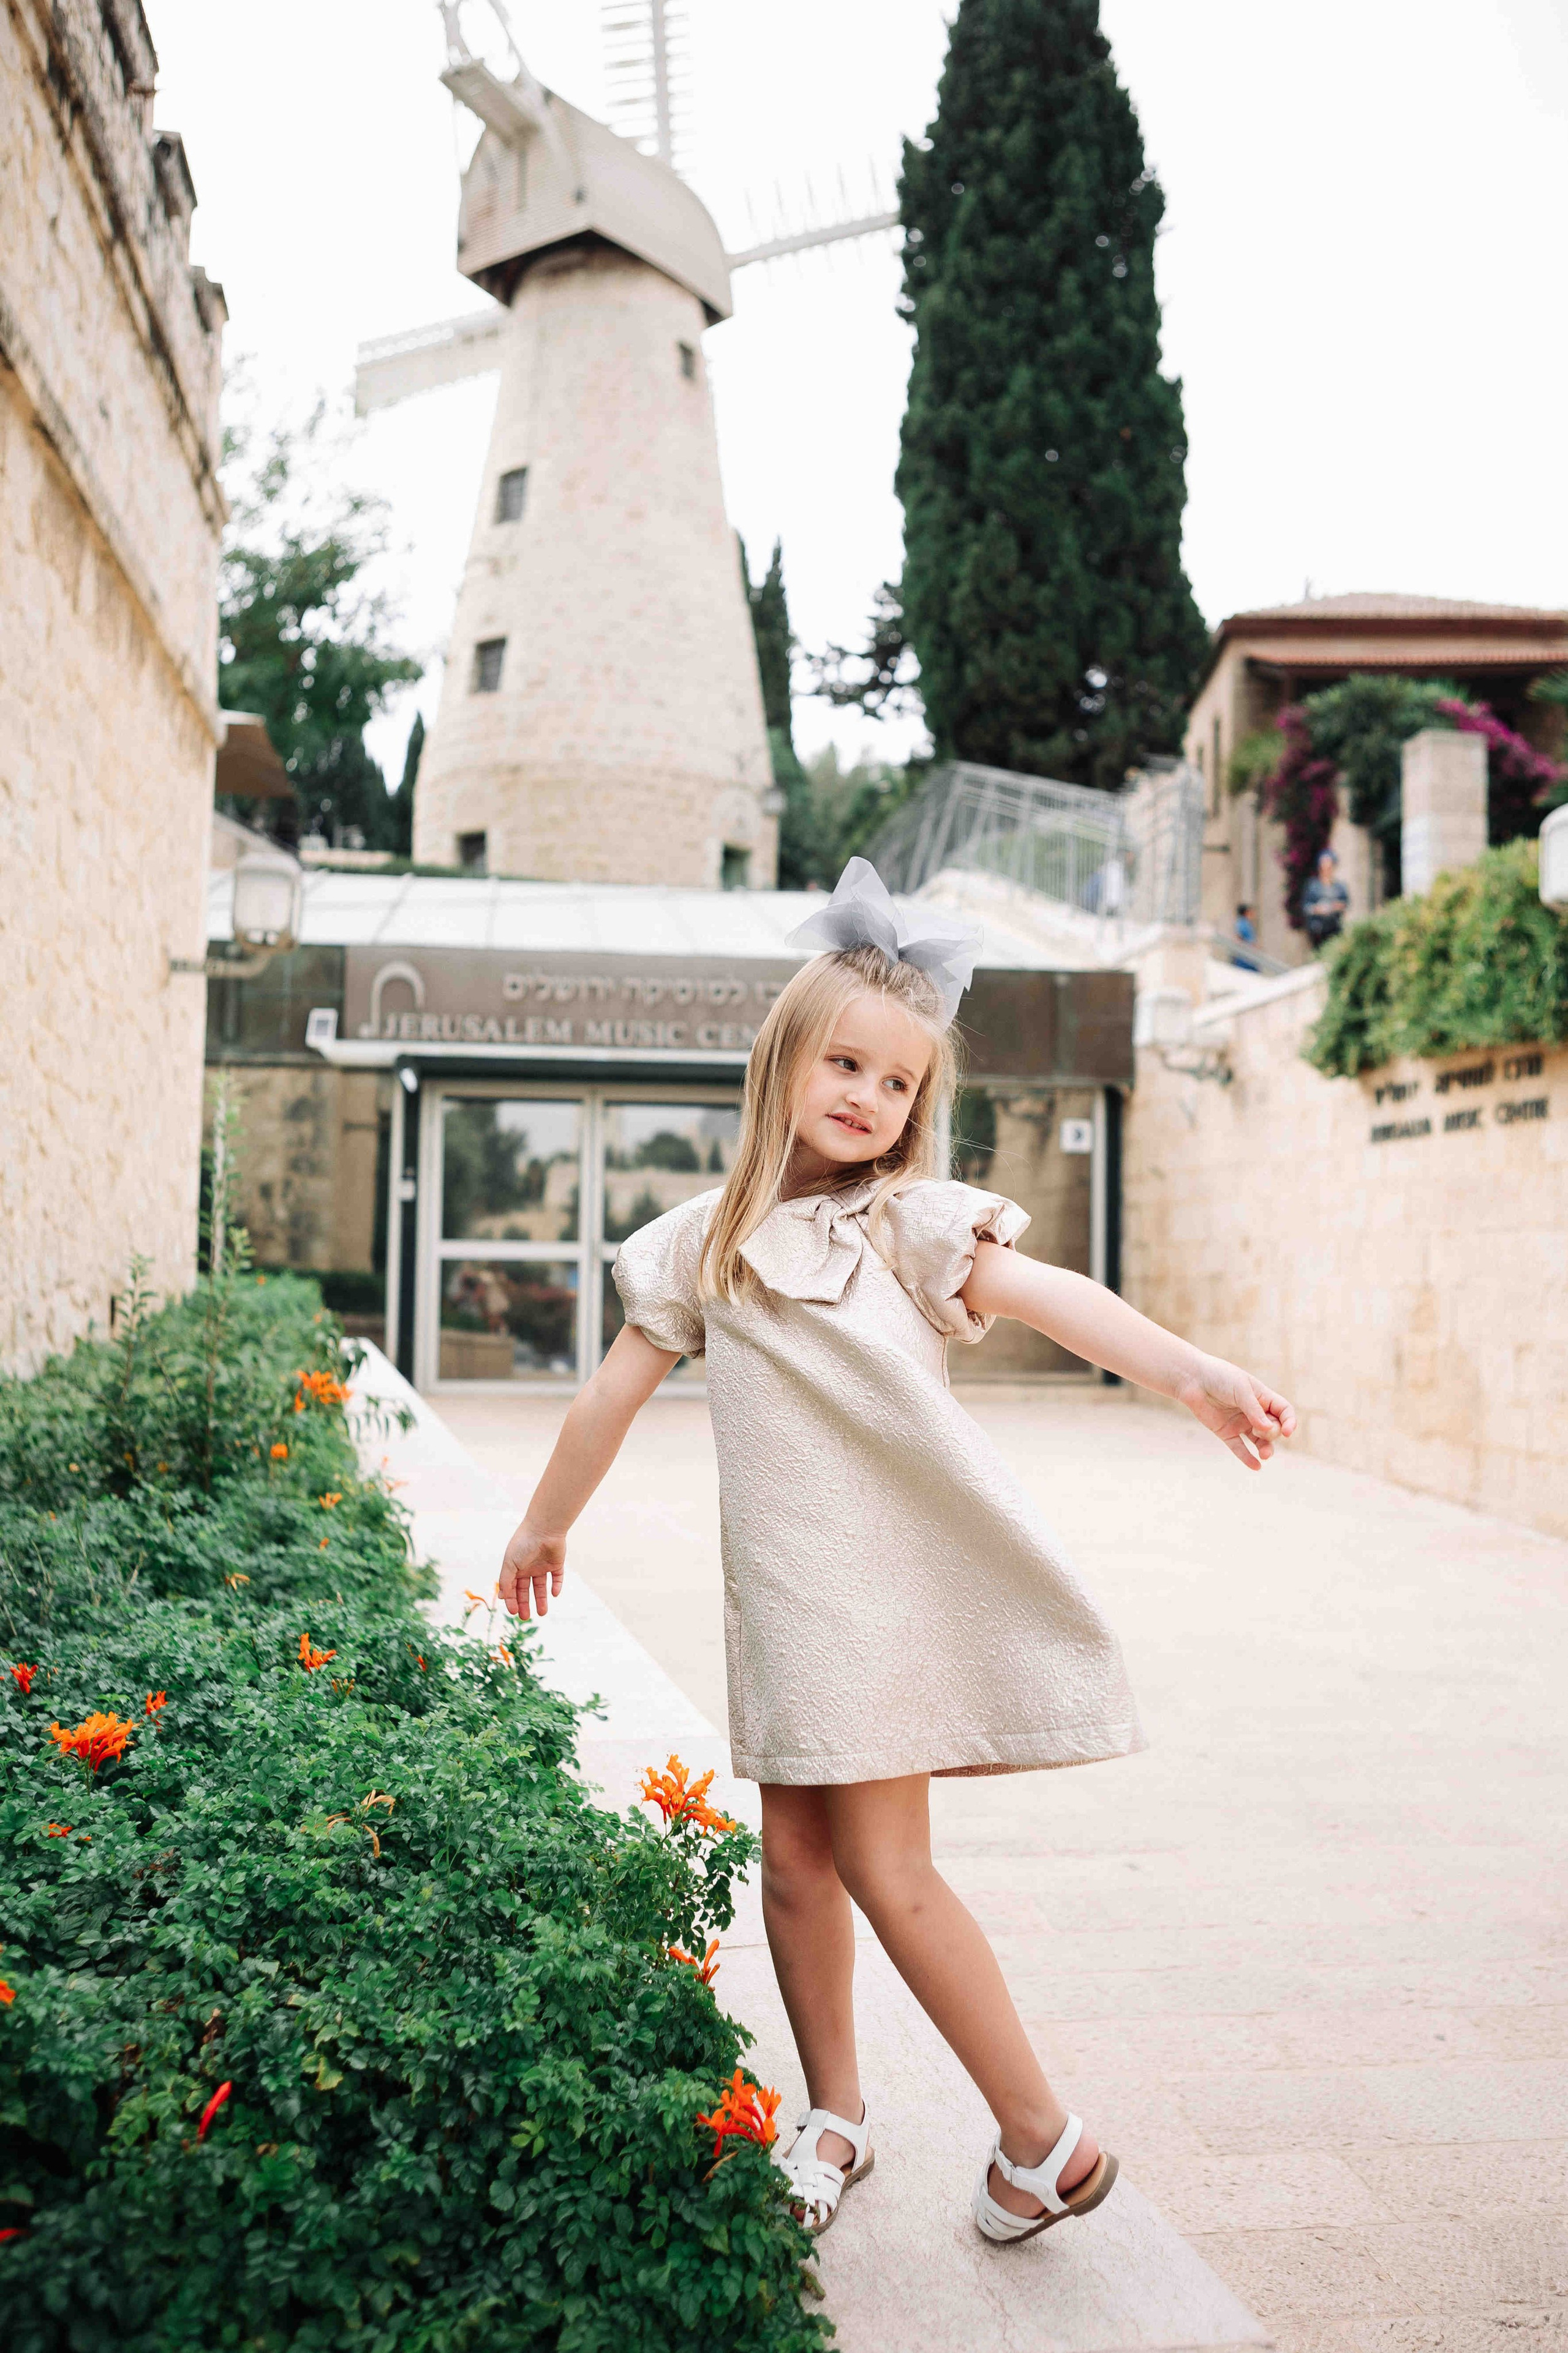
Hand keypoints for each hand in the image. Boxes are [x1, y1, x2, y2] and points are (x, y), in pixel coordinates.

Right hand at [498, 1524, 565, 1618]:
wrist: (544, 1528)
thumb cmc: (523, 1544)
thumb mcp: (509, 1564)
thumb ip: (506, 1581)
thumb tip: (503, 1598)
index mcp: (515, 1567)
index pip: (512, 1587)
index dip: (512, 1600)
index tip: (514, 1611)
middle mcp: (528, 1567)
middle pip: (526, 1590)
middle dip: (525, 1604)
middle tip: (526, 1617)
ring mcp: (543, 1566)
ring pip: (542, 1587)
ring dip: (542, 1600)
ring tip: (542, 1613)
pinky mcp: (556, 1564)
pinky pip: (557, 1578)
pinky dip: (556, 1586)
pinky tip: (554, 1594)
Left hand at [1176, 1355, 1295, 1469]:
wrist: (1193, 1379)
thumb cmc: (1219, 1377)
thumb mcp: (1241, 1389)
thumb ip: (1254, 1409)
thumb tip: (1268, 1429)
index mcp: (1262, 1397)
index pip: (1284, 1411)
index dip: (1289, 1422)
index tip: (1287, 1432)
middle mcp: (1254, 1412)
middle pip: (1273, 1428)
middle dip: (1272, 1433)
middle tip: (1258, 1430)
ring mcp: (1241, 1423)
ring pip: (1259, 1441)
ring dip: (1265, 1449)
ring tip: (1264, 1455)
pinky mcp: (1226, 1432)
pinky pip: (1240, 1448)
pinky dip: (1247, 1458)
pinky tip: (1256, 1466)